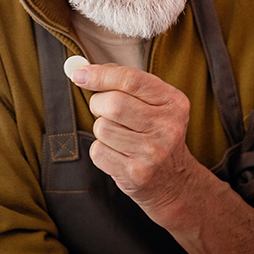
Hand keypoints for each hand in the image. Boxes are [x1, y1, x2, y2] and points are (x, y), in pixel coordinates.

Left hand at [70, 63, 200, 215]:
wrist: (174, 182)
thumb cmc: (157, 135)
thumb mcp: (157, 105)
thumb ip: (128, 84)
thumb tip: (85, 71)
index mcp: (174, 103)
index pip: (131, 79)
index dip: (100, 74)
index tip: (79, 74)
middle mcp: (167, 127)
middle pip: (113, 103)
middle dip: (98, 104)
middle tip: (104, 110)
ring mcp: (152, 152)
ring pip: (102, 127)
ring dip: (101, 129)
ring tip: (118, 136)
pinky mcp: (136, 173)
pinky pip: (98, 151)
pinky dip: (101, 150)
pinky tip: (118, 154)